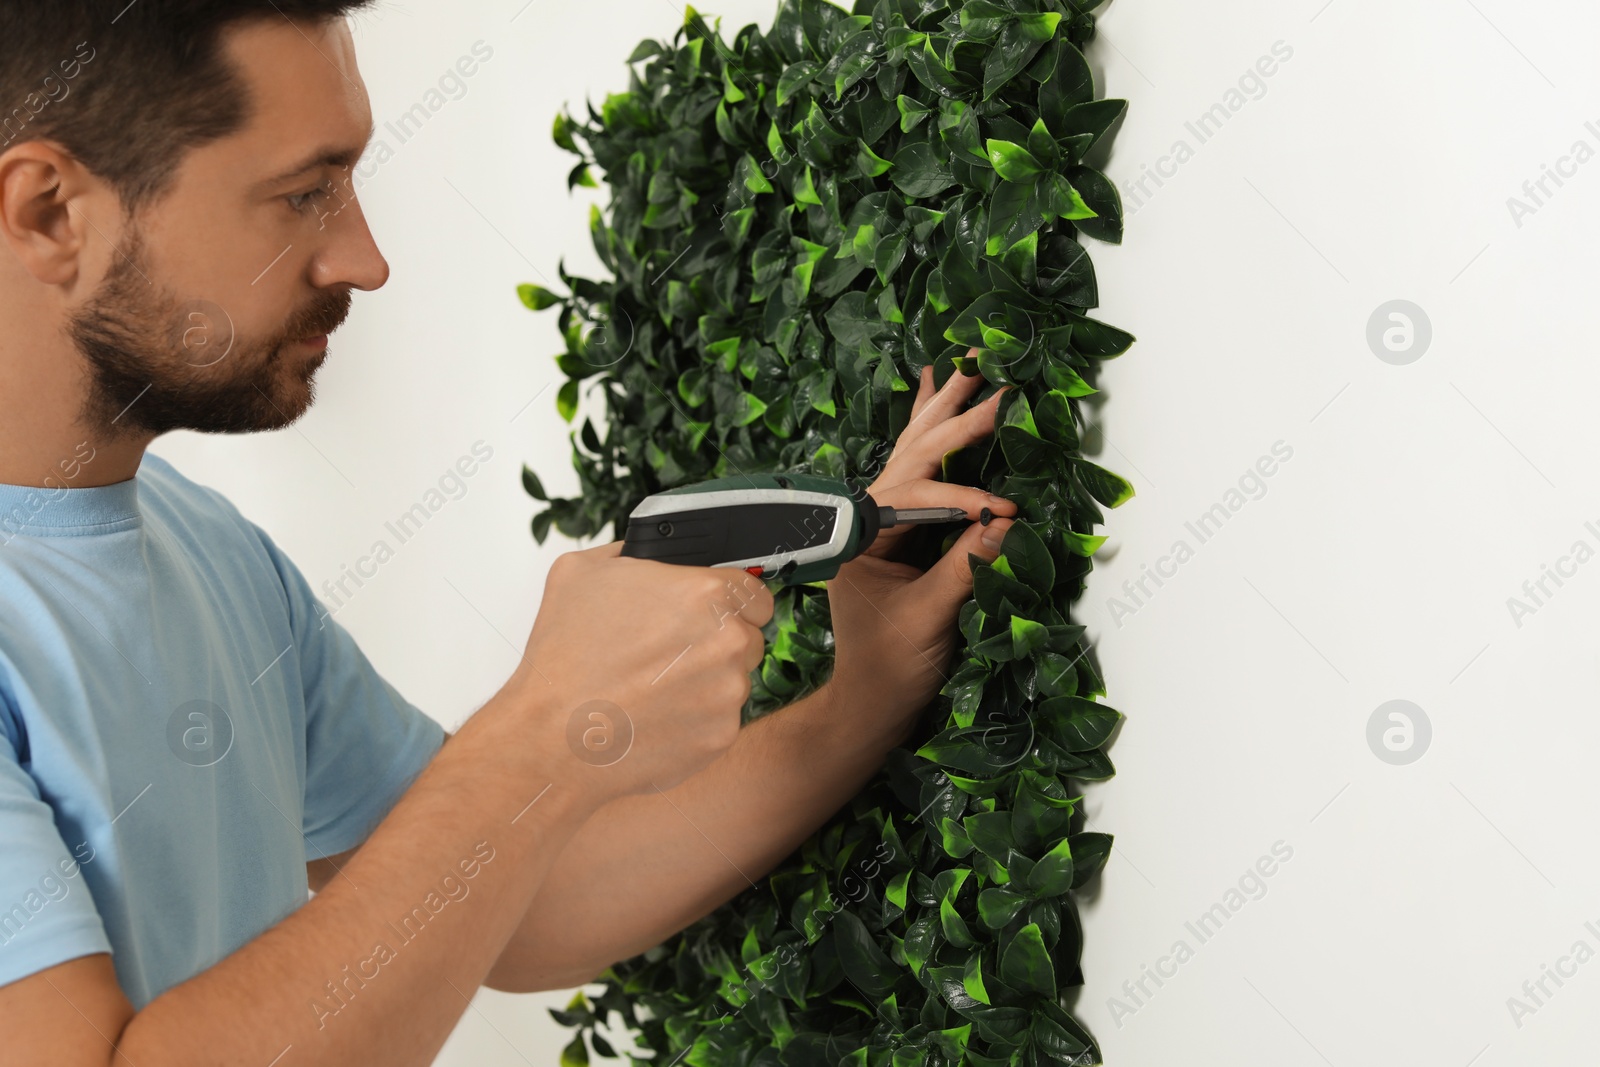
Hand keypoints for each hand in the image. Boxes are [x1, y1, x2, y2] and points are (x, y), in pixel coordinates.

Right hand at [512, 542, 774, 801]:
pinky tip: (656, 716)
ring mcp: (729, 693)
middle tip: (671, 653)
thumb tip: (647, 552)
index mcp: (706, 594)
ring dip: (707, 682)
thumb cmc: (564, 660)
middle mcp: (729, 642)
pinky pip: (721, 720)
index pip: (755, 593)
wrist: (551, 739)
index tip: (711, 615)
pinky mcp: (722, 735)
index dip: (731, 603)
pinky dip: (696, 719)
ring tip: (654, 687)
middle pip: (749, 637)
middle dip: (718, 642)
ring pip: (734, 680)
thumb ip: (630, 552)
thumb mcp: (580, 571)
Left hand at [825, 351, 1019, 745]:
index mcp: (860, 536)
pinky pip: (915, 473)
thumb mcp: (930, 618)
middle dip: (953, 415)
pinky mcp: (896, 532)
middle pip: (911, 454)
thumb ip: (964, 568)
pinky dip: (929, 437)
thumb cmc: (891, 666)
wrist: (870, 701)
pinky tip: (932, 401)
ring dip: (940, 412)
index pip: (916, 494)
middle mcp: (865, 519)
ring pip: (910, 454)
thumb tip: (1003, 525)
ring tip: (961, 368)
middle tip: (988, 373)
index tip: (1007, 510)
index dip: (964, 497)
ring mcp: (878, 522)